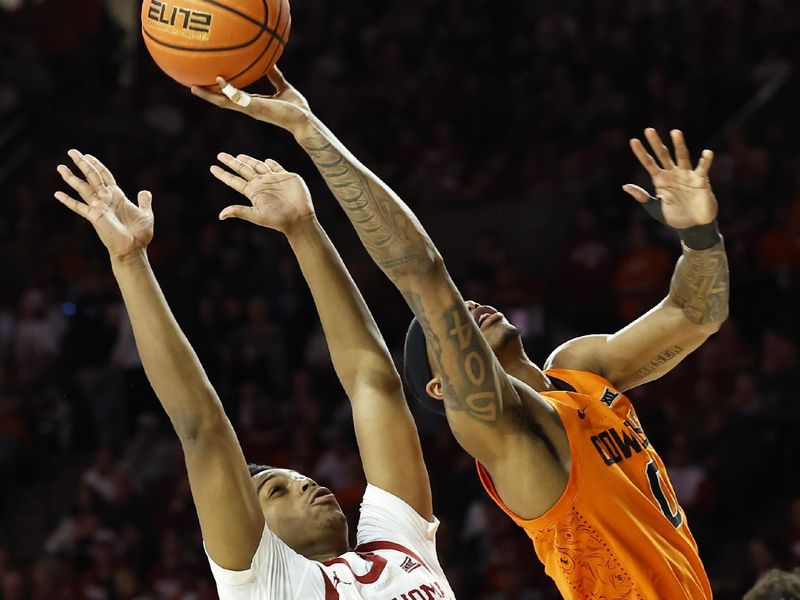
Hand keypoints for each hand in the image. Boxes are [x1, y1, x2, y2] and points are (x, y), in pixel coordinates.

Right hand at [55, 150, 153, 258]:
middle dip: (82, 163)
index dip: (97, 165)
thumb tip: (145, 192)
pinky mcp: (94, 216)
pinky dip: (68, 200)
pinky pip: (79, 207)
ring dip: (71, 177)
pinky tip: (57, 194)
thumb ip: (144, 202)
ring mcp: (99, 207)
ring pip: (83, 188)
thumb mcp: (146, 214)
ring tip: (60, 167)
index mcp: (117, 196)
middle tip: (71, 151)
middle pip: (92, 176)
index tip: (87, 155)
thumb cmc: (140, 234)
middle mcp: (106, 199)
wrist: (134, 248)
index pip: (105, 176)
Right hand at [191, 66, 312, 136]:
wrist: (305, 120)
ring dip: (210, 95)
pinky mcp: (256, 108)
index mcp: (253, 104)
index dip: (219, 92)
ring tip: (194, 87)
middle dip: (207, 95)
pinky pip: (238, 98)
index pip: (232, 98)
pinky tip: (218, 79)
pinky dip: (227, 89)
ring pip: (225, 102)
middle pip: (223, 102)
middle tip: (191, 87)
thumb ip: (275, 77)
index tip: (207, 83)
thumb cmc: (296, 107)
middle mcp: (248, 108)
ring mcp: (250, 109)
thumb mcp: (283, 87)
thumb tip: (270, 62)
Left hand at [210, 154, 313, 234]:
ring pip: (258, 166)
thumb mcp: (256, 215)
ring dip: (249, 160)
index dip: (223, 174)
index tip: (212, 167)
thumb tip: (220, 215)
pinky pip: (276, 167)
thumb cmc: (277, 219)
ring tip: (239, 156)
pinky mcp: (286, 177)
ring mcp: (273, 179)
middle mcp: (261, 184)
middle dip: (232, 162)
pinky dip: (271, 163)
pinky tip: (266, 160)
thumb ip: (239, 211)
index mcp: (252, 192)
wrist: (298, 218)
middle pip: (243, 169)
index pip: (234, 180)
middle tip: (220, 155)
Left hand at [624, 129, 717, 229]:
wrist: (693, 227)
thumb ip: (642, 197)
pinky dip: (705, 160)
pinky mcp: (701, 180)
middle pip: (663, 155)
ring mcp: (687, 175)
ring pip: (682, 156)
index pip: (649, 163)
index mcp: (660, 180)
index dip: (641, 153)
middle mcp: (673, 174)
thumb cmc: (675, 218)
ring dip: (679, 145)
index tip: (633, 140)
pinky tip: (706, 153)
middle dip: (656, 143)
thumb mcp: (655, 208)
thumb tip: (625, 186)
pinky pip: (703, 168)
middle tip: (648, 130)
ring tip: (675, 132)